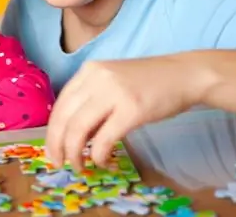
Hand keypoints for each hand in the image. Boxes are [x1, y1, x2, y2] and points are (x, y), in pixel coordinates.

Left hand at [46, 55, 206, 170]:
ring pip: (78, 129)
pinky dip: (98, 154)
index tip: (53, 150)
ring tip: (79, 165)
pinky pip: (104, 138)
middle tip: (59, 163)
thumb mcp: (112, 82)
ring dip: (74, 153)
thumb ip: (91, 101)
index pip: (60, 104)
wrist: (183, 75)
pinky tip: (101, 160)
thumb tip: (73, 135)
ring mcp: (114, 92)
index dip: (52, 131)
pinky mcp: (132, 109)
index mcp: (89, 71)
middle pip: (64, 118)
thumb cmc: (148, 81)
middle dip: (57, 145)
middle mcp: (97, 78)